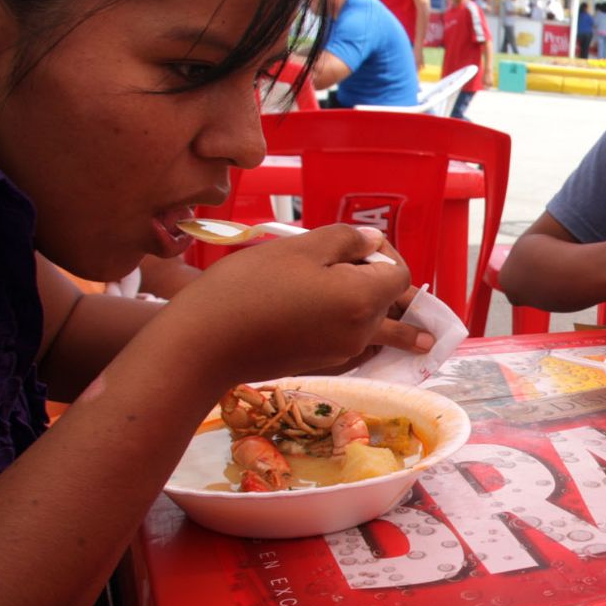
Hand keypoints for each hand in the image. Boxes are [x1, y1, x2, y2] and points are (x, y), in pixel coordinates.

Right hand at [159, 225, 412, 385]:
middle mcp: (360, 333)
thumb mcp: (299, 248)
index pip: (400, 275)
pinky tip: (335, 315)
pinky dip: (352, 326)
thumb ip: (346, 240)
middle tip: (354, 262)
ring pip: (372, 324)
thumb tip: (374, 241)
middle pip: (389, 302)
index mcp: (363, 300)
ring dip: (368, 304)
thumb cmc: (248, 287)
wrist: (204, 343)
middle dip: (377, 278)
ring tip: (366, 293)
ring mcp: (342, 353)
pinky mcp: (322, 365)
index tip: (356, 244)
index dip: (385, 253)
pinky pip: (352, 342)